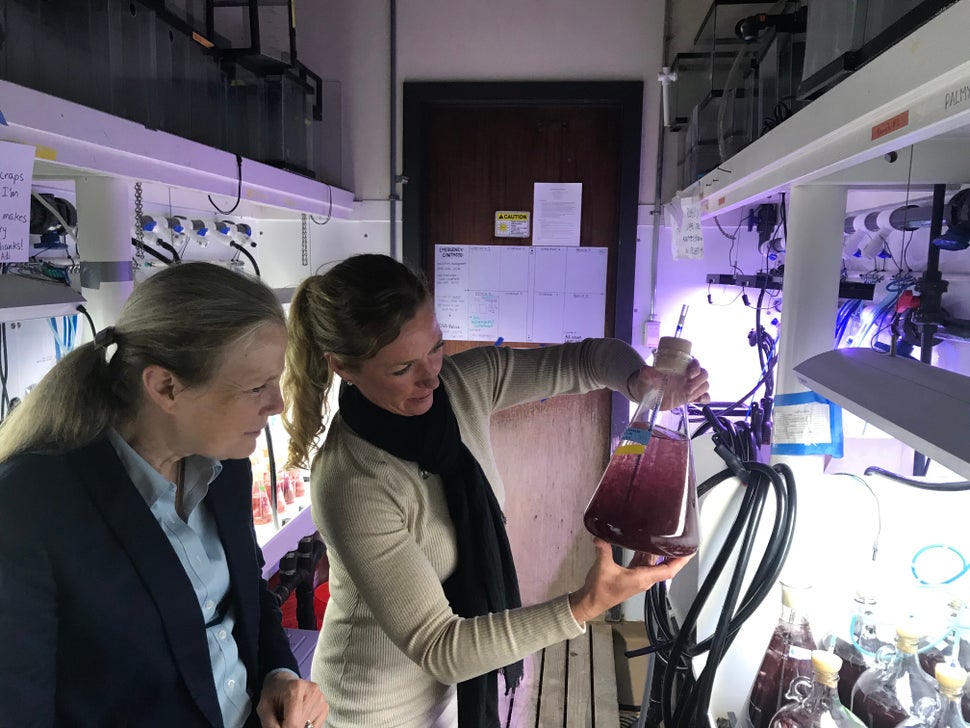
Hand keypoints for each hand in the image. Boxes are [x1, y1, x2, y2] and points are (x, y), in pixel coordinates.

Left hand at [256, 671, 327, 727]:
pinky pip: (315, 726)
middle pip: (301, 725)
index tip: (278, 725)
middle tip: (282, 719)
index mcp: (296, 688)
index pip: (293, 722)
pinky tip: (299, 717)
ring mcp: (320, 698)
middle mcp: (312, 691)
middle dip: (290, 726)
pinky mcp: (324, 706)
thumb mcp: (264, 708)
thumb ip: (270, 724)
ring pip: (309, 727)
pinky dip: (305, 726)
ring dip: (298, 726)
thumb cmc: (273, 694)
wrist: (283, 682)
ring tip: (290, 716)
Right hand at [568, 538, 692, 623]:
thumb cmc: (600, 589)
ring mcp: (639, 577)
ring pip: (654, 564)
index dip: (680, 561)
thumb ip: (603, 549)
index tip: (689, 551)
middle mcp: (644, 578)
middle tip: (678, 537)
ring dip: (659, 552)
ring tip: (664, 536)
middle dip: (672, 553)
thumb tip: (600, 536)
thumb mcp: (602, 567)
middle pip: (664, 566)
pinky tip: (645, 543)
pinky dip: (646, 554)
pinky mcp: (632, 576)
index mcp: (643, 578)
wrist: (592, 601)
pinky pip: (644, 563)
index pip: (668, 571)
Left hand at [627, 358, 709, 409]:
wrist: (646, 395)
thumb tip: (646, 368)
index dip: (696, 367)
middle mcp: (687, 376)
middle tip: (687, 388)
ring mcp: (690, 387)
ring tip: (688, 394)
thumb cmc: (647, 382)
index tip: (689, 374)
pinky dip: (705, 399)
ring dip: (700, 390)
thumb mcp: (645, 377)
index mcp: (679, 367)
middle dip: (699, 381)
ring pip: (705, 385)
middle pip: (704, 374)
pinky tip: (698, 401)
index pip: (695, 363)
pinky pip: (704, 397)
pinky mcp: (690, 398)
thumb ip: (646, 373)